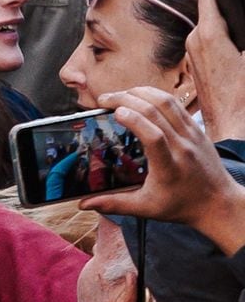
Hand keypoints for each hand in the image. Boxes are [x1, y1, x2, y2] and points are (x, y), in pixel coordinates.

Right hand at [81, 86, 244, 253]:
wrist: (218, 203)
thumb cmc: (181, 206)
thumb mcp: (146, 209)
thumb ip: (114, 204)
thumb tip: (83, 204)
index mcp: (169, 167)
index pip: (153, 136)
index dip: (133, 119)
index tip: (114, 112)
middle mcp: (182, 146)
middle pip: (156, 111)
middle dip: (127, 98)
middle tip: (103, 99)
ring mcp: (192, 135)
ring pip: (167, 102)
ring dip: (140, 92)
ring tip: (119, 94)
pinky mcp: (197, 129)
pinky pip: (176, 104)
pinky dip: (155, 95)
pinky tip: (139, 95)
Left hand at [186, 0, 244, 141]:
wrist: (233, 130)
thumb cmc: (244, 99)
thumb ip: (244, 35)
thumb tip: (241, 26)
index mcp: (209, 34)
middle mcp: (195, 41)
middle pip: (213, 10)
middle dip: (232, 12)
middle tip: (242, 21)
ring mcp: (193, 54)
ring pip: (212, 28)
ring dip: (229, 30)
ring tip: (241, 46)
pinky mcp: (196, 66)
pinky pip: (210, 44)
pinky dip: (225, 44)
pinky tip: (239, 56)